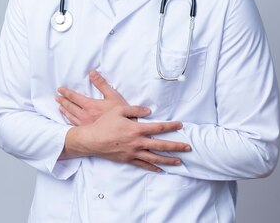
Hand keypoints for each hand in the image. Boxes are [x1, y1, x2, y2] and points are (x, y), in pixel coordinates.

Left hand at [57, 70, 127, 125]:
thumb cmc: (121, 113)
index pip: (74, 97)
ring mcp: (85, 125)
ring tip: (60, 107)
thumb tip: (92, 72)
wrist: (124, 131)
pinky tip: (68, 119)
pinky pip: (74, 125)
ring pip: (71, 116)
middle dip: (63, 101)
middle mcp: (85, 115)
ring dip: (64, 110)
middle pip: (70, 106)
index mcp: (90, 105)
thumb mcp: (113, 95)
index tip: (60, 89)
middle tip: (57, 97)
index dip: (66, 93)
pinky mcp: (87, 132)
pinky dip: (69, 120)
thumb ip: (101, 83)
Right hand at [61, 105, 191, 172]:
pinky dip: (153, 167)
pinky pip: (143, 165)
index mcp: (137, 129)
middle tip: (188, 148)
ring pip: (155, 158)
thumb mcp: (118, 110)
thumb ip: (135, 109)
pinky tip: (160, 170)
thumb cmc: (104, 124)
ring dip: (168, 160)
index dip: (171, 126)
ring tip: (179, 161)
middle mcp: (137, 142)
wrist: (91, 140)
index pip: (158, 127)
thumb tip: (149, 111)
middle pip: (161, 145)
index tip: (181, 126)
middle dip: (176, 146)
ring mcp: (133, 153)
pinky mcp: (127, 160)